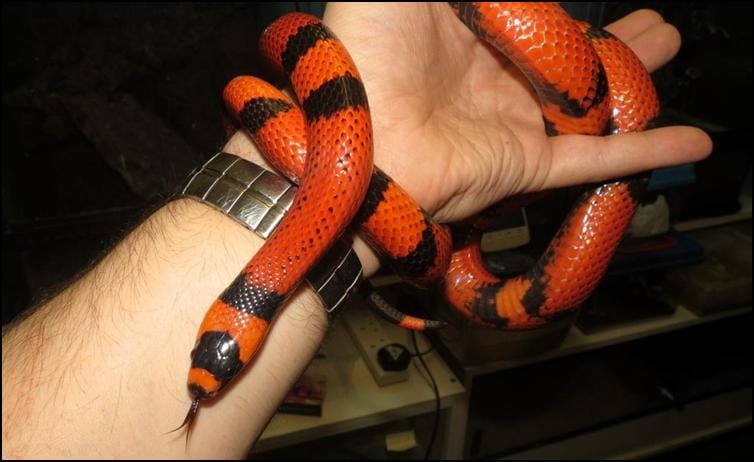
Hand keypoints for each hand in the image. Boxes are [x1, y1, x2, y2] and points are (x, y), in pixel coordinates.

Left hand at [318, 4, 711, 222]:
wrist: (352, 135)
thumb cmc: (366, 48)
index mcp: (467, 33)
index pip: (533, 19)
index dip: (565, 11)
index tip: (594, 1)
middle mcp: (493, 78)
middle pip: (568, 60)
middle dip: (612, 41)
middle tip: (656, 29)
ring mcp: (510, 123)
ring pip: (588, 104)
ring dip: (633, 82)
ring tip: (670, 51)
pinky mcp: (523, 165)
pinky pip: (594, 159)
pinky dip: (645, 152)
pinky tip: (691, 143)